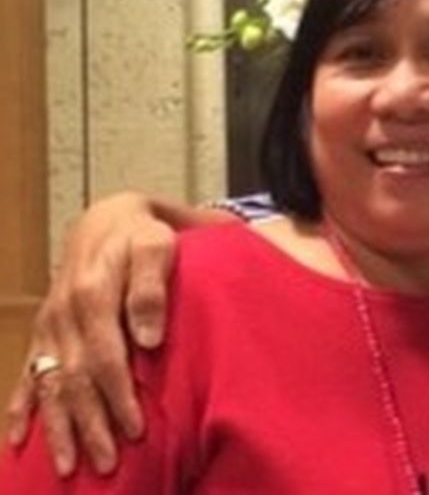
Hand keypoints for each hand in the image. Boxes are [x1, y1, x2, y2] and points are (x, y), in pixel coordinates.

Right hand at [4, 191, 176, 475]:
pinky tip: (17, 438)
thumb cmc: (142, 235)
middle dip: (89, 425)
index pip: (104, 357)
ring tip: (67, 466)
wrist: (109, 219)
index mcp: (91, 295)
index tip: (134, 430)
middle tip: (105, 464)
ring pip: (50, 385)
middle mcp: (63, 315)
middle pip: (74, 380)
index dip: (118, 396)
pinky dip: (21, 407)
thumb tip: (149, 340)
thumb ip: (151, 288)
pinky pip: (27, 373)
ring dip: (57, 428)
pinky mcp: (43, 331)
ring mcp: (48, 326)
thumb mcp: (156, 246)